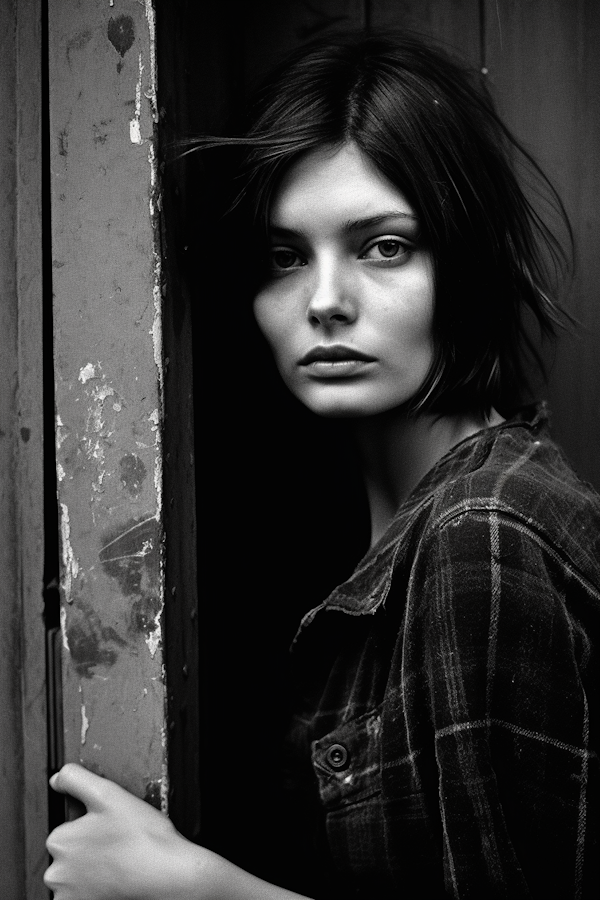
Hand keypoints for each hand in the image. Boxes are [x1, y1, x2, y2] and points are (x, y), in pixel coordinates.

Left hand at [44, 763, 210, 899]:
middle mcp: (56, 872)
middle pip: (70, 850)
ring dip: (91, 866)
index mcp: (60, 840)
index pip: (67, 826)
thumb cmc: (143, 837)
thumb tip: (57, 778)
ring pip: (75, 872)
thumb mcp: (109, 793)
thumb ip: (76, 779)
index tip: (110, 825)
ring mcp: (68, 895)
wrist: (167, 874)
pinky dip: (94, 884)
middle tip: (117, 840)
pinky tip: (115, 875)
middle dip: (89, 845)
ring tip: (118, 858)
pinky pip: (80, 892)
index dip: (91, 823)